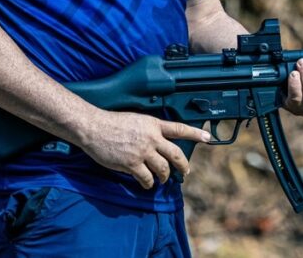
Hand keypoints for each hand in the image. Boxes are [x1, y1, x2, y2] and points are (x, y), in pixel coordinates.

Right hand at [78, 111, 209, 188]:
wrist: (94, 128)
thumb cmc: (112, 123)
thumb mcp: (136, 120)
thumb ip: (150, 130)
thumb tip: (159, 141)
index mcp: (153, 124)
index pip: (179, 128)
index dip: (195, 133)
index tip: (208, 137)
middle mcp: (151, 138)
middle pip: (175, 154)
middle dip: (183, 165)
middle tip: (185, 172)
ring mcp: (142, 151)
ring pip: (162, 169)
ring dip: (164, 177)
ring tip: (162, 179)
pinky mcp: (132, 164)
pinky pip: (146, 178)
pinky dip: (148, 183)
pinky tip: (146, 184)